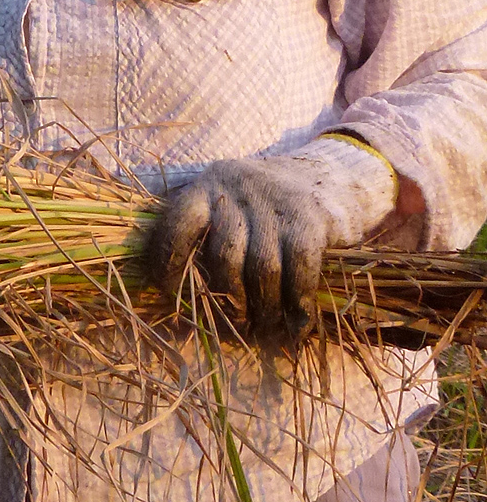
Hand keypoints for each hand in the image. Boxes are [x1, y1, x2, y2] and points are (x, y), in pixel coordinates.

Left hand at [146, 135, 405, 346]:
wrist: (333, 172)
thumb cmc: (269, 203)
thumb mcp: (232, 203)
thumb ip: (209, 235)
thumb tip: (183, 295)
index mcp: (208, 186)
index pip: (178, 226)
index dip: (169, 264)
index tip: (172, 295)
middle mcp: (237, 189)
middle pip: (225, 257)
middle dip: (231, 301)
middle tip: (238, 325)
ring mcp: (275, 202)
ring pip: (262, 269)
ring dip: (265, 309)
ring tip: (267, 329)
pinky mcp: (311, 217)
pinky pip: (299, 269)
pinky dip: (298, 302)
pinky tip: (299, 322)